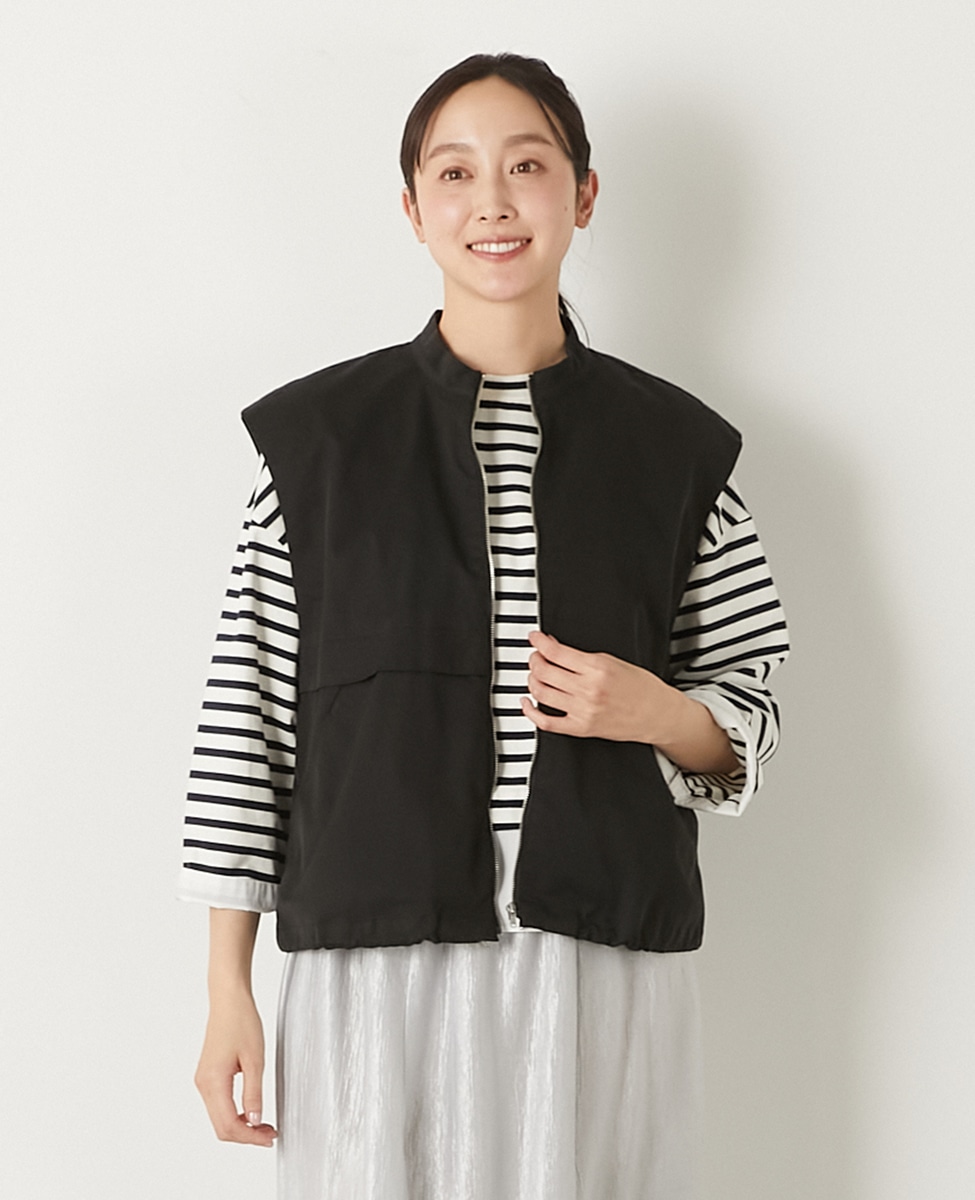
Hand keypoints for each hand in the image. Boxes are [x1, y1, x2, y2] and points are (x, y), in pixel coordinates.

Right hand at [194, 992, 277, 1146]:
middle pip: (221, 1127)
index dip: (250, 1137)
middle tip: (270, 1134)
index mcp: (213, 1082)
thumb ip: (254, 1094)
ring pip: (219, 1118)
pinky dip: (234, 1114)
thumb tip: (255, 1121)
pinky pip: (218, 1105)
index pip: (229, 1125)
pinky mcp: (208, 1076)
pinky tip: (251, 1112)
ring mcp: (203, 1081)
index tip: (269, 1138)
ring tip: (264, 1125)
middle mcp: (203, 1084)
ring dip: (241, 1126)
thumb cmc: (241, 1021)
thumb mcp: (255, 1059)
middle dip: (246, 1136)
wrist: (229, 1000)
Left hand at [519, 629, 676, 742]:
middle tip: (536, 655)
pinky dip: (531, 711)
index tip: (534, 638)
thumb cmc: (641, 687)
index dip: (539, 642)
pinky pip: (546, 722)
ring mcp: (583, 711)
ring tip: (536, 674)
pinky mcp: (581, 729)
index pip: (556, 652)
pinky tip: (528, 701)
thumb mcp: (614, 661)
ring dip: (532, 680)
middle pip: (544, 671)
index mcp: (597, 669)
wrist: (656, 714)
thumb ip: (582, 656)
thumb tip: (555, 647)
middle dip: (534, 659)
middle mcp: (588, 690)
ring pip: (541, 692)